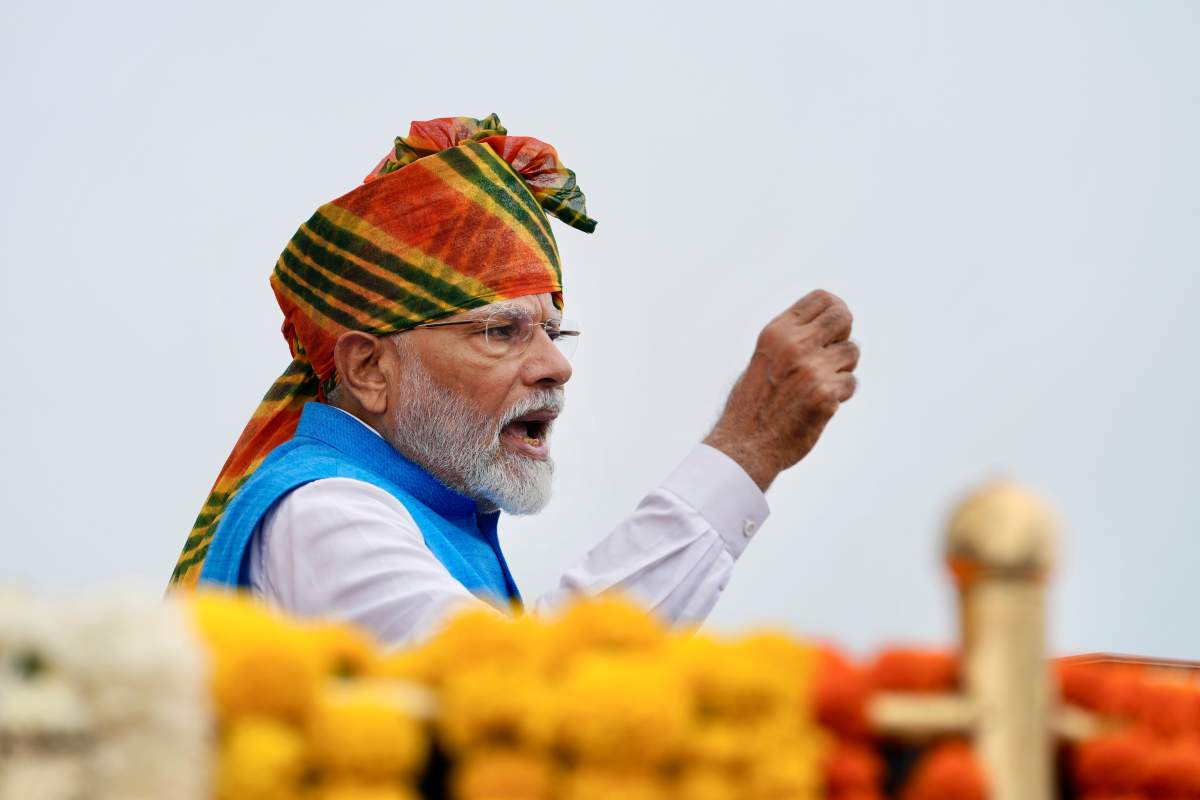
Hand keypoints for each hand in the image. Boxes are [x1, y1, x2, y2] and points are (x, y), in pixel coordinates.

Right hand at [704, 290, 858, 491]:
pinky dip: (840, 395)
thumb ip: (791, 339)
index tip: (831, 328)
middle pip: (843, 316)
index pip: (821, 298)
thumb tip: (826, 326)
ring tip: (819, 384)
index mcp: (777, 332)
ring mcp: (813, 369)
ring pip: (852, 352)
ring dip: (842, 368)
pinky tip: (819, 405)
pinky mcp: (826, 395)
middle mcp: (795, 345)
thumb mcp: (764, 357)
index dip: (833, 310)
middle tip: (833, 351)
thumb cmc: (753, 403)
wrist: (744, 444)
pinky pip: (850, 383)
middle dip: (844, 333)